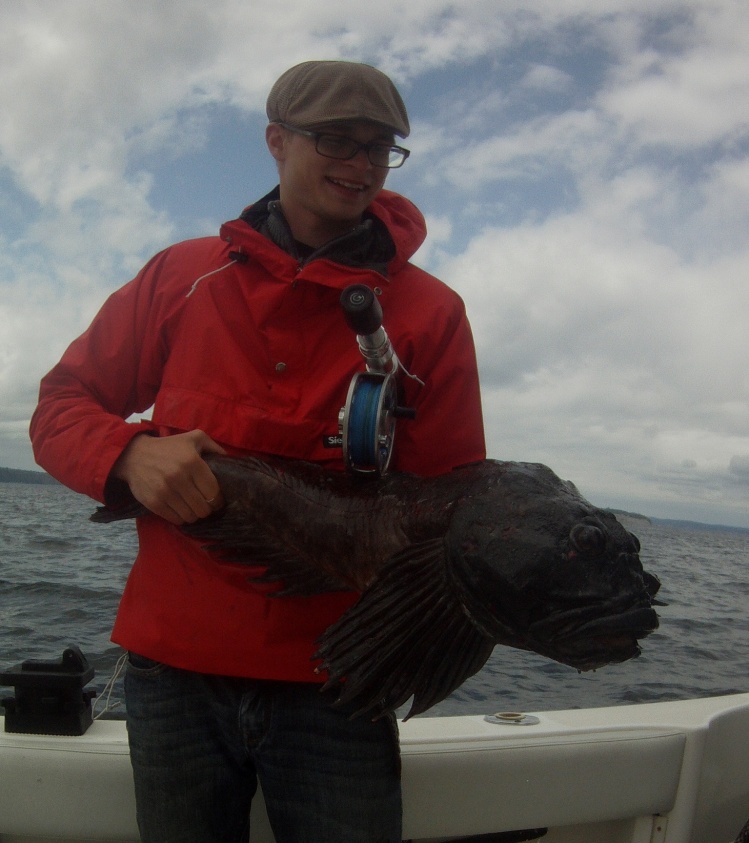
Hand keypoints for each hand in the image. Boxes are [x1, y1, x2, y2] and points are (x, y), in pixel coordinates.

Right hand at [111, 430, 226, 524]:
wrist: (134, 455)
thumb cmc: (168, 447)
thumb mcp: (194, 438)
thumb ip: (214, 446)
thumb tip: (229, 459)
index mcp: (192, 462)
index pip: (213, 492)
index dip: (218, 500)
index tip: (217, 500)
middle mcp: (179, 478)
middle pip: (203, 508)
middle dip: (208, 509)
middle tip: (205, 505)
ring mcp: (165, 492)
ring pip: (191, 516)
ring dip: (195, 515)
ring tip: (194, 508)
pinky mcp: (154, 502)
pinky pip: (176, 519)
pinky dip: (181, 518)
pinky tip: (181, 510)